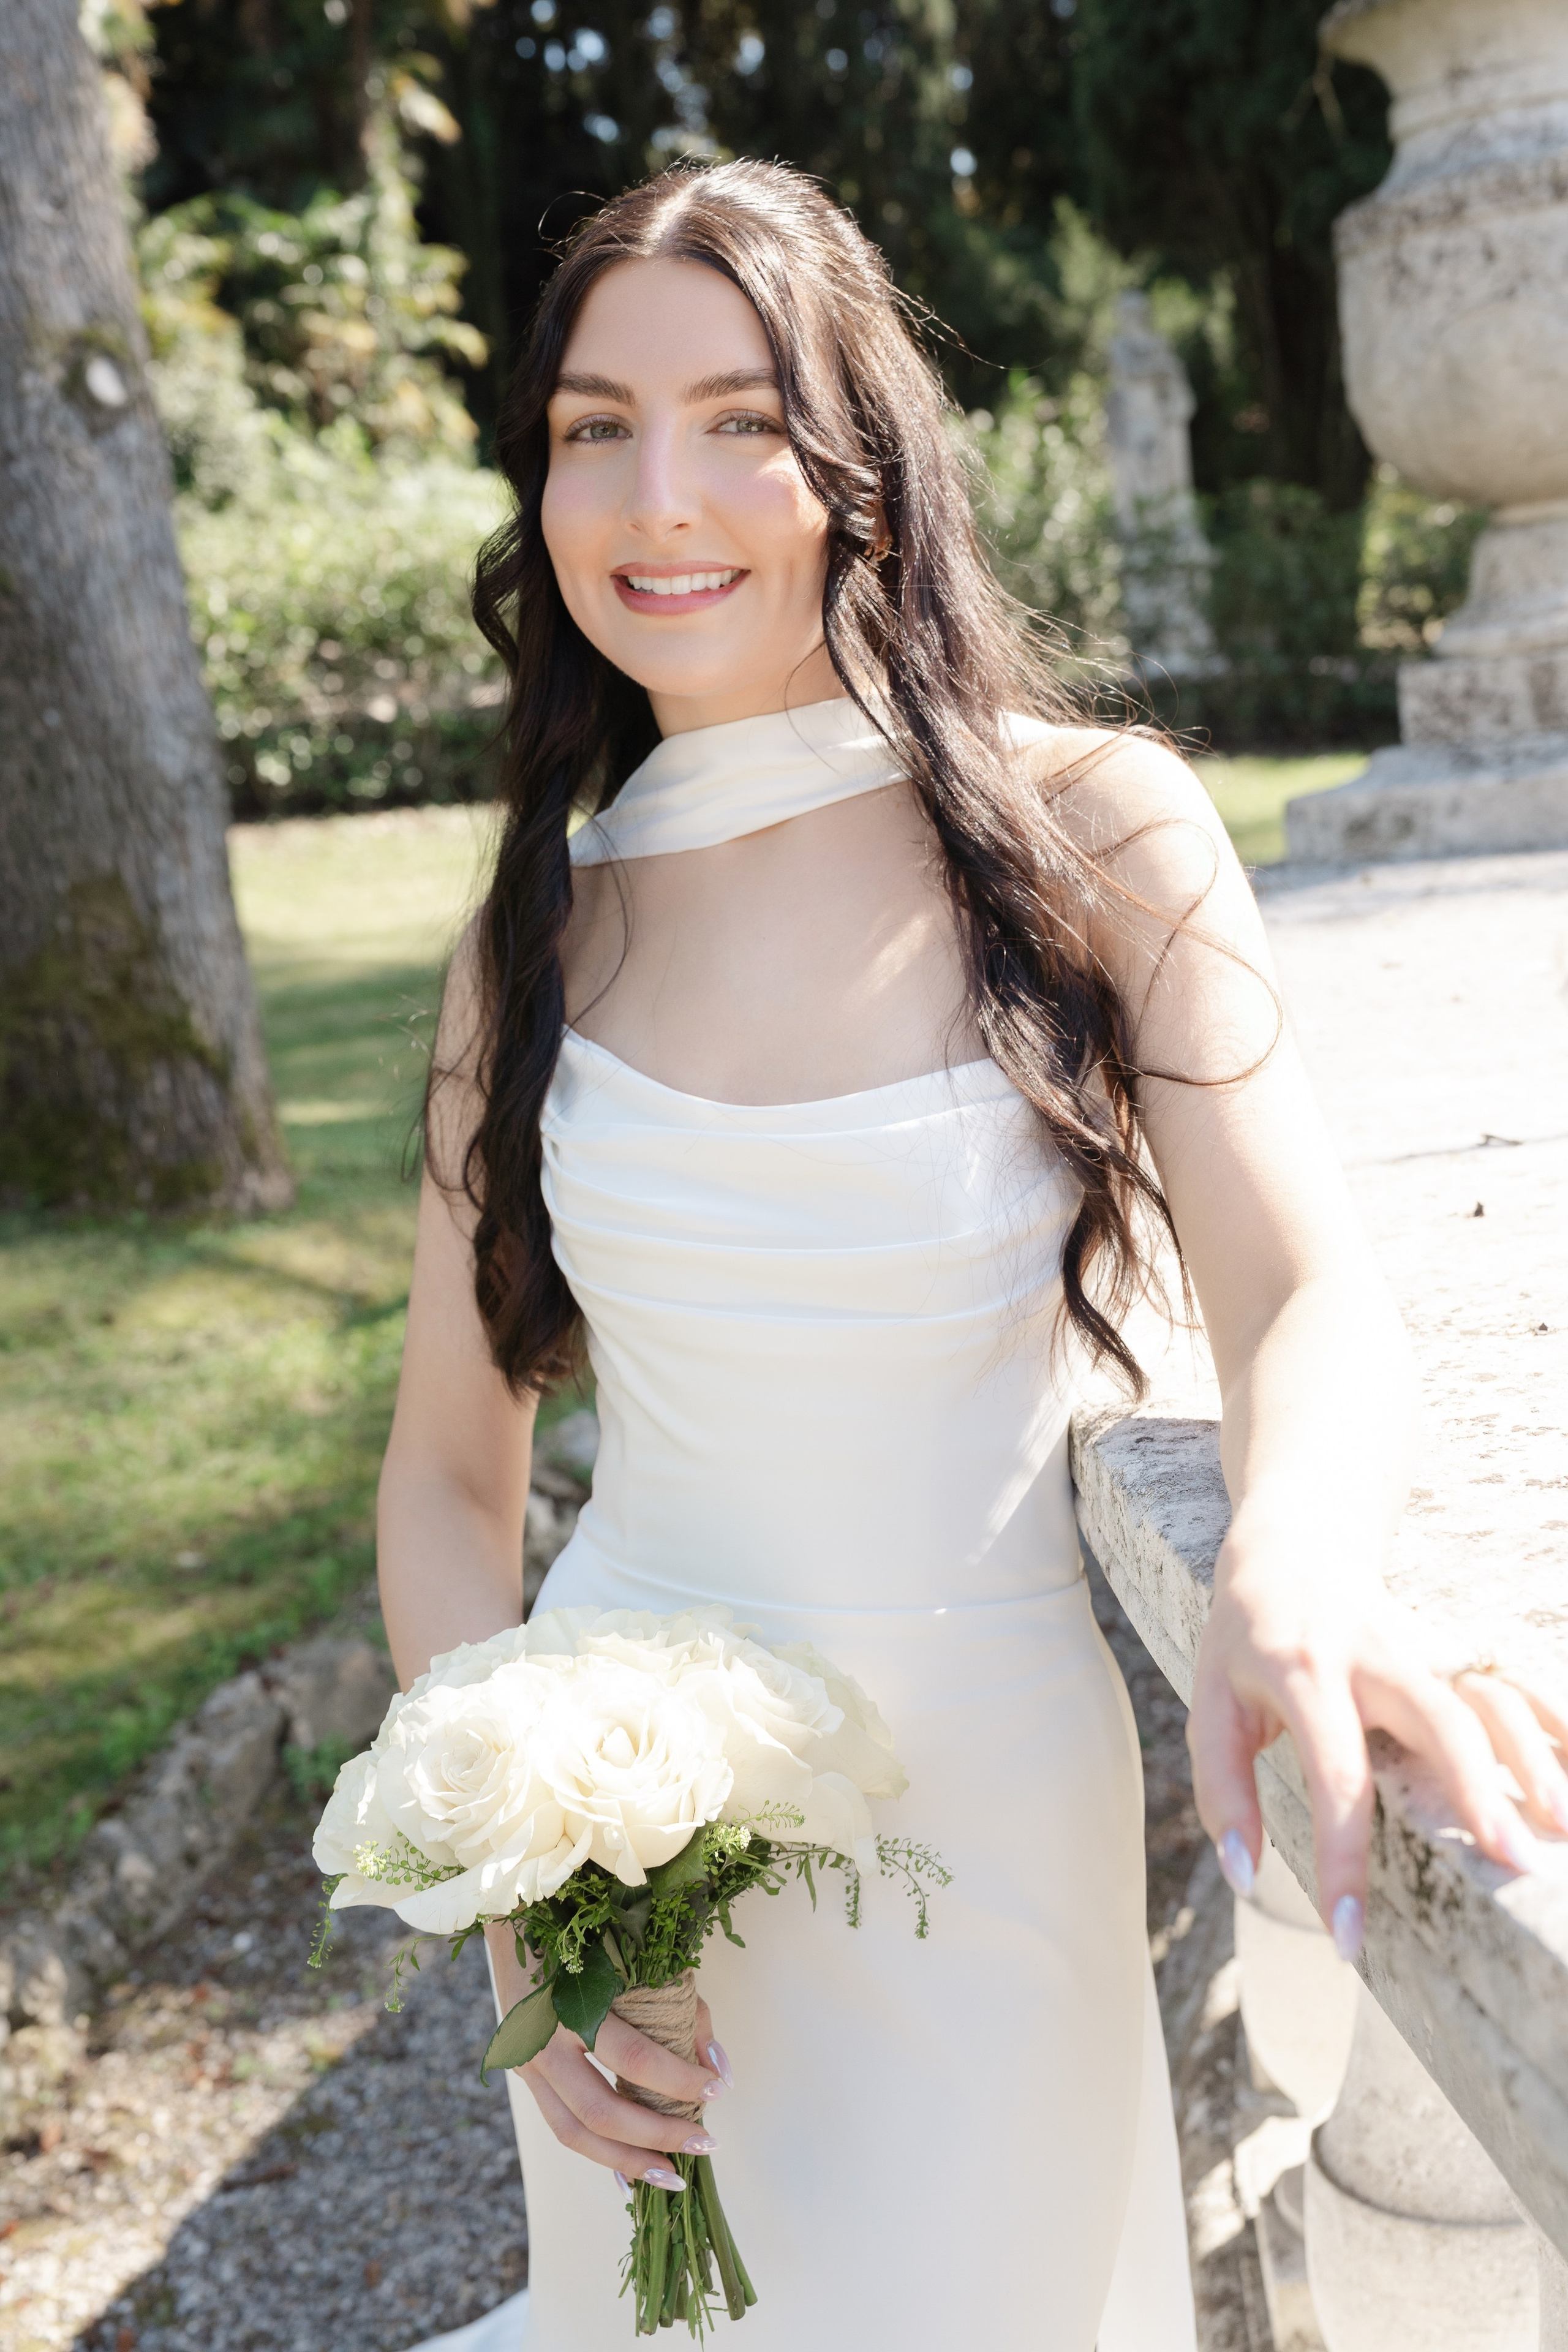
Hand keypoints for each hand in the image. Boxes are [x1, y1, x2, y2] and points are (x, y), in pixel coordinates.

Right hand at [486, 1924, 729, 2187]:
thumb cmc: (591, 1937)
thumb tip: (718, 2068)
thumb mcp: (641, 1962)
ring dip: (627, 2162)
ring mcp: (528, 2063)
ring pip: (576, 2134)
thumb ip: (682, 2014)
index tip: (719, 2088)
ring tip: (672, 2177)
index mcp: (573, 2004)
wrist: (516, 1919)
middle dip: (657, 2135)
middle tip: (705, 2146)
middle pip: (601, 2110)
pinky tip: (630, 2173)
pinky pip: (562, 2126)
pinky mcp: (526, 2075)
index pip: (634, 2057)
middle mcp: (544, 2041)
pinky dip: (599, 2154)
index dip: (679, 2080)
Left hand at [1187, 1544, 1567, 1959]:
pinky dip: (1553, 1720)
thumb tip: (1245, 1876)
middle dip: (1477, 1791)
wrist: (1293, 1544)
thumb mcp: (1210, 1703)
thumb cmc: (1244, 1639)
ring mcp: (1425, 1648)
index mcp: (1305, 1672)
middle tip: (1512, 1866)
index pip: (1335, 1775)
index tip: (1348, 1940)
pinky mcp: (1456, 1649)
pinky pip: (1514, 1684)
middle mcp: (1374, 1656)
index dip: (1343, 1859)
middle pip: (1439, 1719)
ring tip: (1562, 1827)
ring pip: (1489, 1697)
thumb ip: (1222, 1789)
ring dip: (1532, 1758)